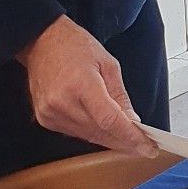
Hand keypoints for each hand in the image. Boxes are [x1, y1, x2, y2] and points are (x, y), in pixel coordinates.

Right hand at [17, 16, 158, 154]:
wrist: (41, 42)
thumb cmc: (73, 46)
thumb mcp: (108, 64)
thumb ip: (120, 96)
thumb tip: (131, 121)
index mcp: (81, 84)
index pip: (109, 120)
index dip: (130, 137)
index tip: (146, 147)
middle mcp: (63, 102)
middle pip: (100, 132)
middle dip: (124, 141)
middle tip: (143, 146)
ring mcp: (51, 112)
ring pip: (88, 136)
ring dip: (109, 139)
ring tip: (126, 137)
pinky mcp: (45, 119)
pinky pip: (75, 133)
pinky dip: (91, 132)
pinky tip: (102, 128)